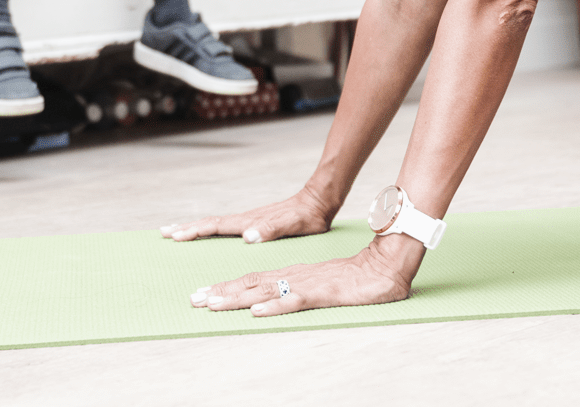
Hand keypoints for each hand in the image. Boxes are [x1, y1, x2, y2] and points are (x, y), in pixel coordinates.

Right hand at [158, 187, 334, 244]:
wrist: (318, 202)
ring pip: (216, 224)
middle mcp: (245, 220)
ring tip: (177, 232)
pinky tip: (210, 234)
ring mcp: (249, 221)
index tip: (174, 234)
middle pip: (209, 223)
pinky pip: (226, 227)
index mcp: (249, 222)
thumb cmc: (308, 217)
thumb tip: (248, 237)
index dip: (194, 231)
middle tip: (163, 232)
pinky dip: (211, 230)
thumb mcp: (292, 225)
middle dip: (186, 228)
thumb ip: (271, 230)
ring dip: (195, 228)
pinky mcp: (255, 224)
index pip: (215, 226)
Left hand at [189, 233, 423, 316]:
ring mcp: (306, 283)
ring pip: (265, 290)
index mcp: (291, 274)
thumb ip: (298, 293)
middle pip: (250, 284)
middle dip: (220, 292)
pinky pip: (294, 299)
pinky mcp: (322, 292)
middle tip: (193, 300)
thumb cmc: (354, 279)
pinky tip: (256, 311)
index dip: (226, 288)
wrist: (385, 267)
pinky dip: (274, 305)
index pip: (252, 281)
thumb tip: (274, 303)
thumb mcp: (319, 287)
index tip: (202, 296)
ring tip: (213, 304)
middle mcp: (293, 276)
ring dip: (237, 298)